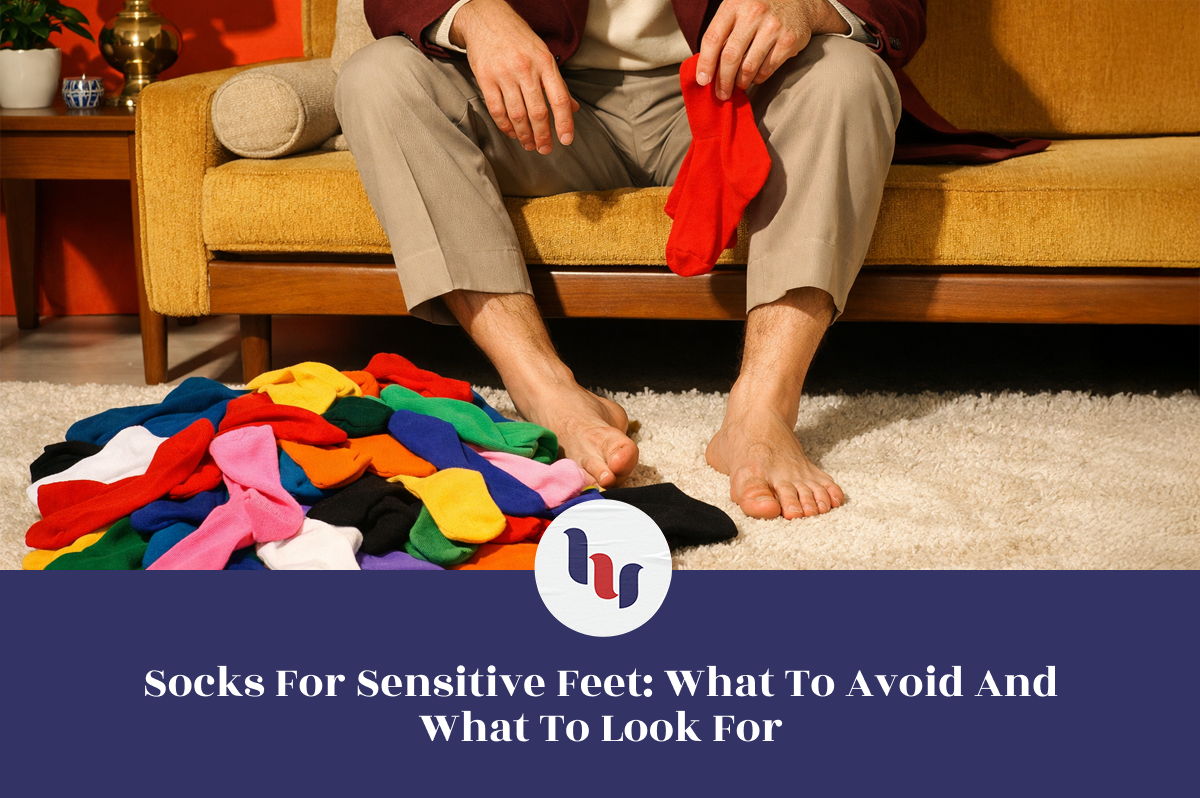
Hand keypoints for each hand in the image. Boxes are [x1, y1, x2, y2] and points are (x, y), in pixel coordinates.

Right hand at [451, 0, 579, 153]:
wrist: (486, 19)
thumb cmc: (518, 39)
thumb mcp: (543, 54)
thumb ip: (557, 83)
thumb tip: (573, 109)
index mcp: (545, 62)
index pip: (559, 99)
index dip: (564, 123)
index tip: (566, 140)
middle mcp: (526, 68)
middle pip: (538, 112)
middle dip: (543, 135)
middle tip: (545, 149)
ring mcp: (504, 74)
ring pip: (517, 114)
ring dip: (524, 135)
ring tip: (529, 145)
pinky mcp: (485, 78)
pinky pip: (497, 110)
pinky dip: (505, 126)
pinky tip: (512, 132)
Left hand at [696, 0, 850, 98]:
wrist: (799, 0)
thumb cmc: (761, 8)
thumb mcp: (737, 9)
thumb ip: (723, 33)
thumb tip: (708, 67)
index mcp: (734, 4)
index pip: (713, 38)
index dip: (705, 63)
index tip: (702, 80)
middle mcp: (754, 13)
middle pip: (730, 57)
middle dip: (723, 81)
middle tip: (721, 93)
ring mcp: (773, 27)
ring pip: (749, 67)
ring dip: (741, 82)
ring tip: (739, 85)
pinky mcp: (788, 41)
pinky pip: (767, 69)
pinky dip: (758, 78)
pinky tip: (756, 76)